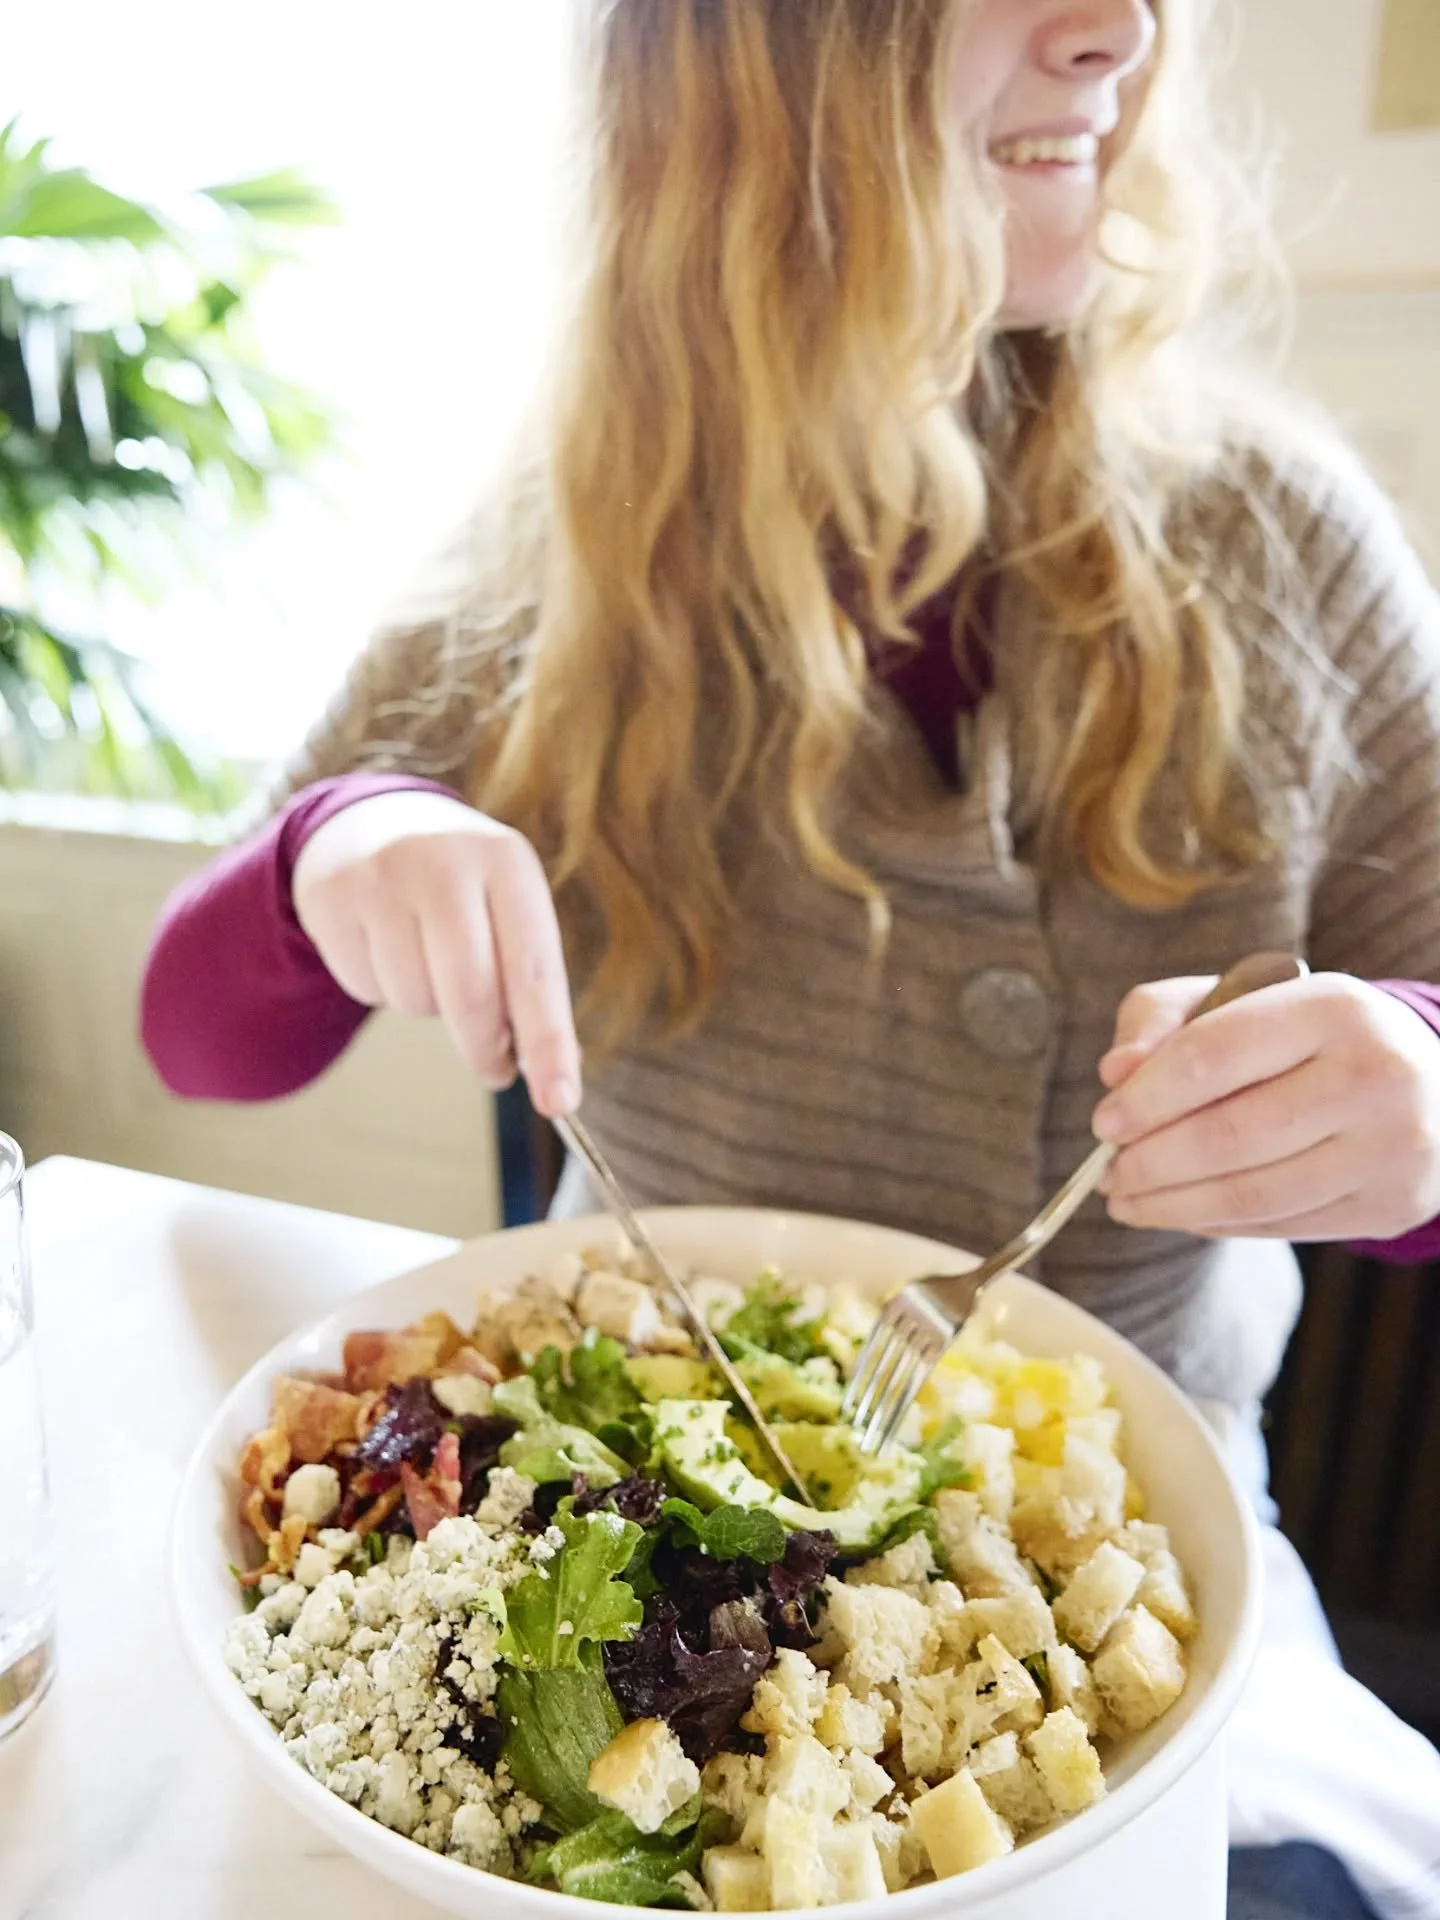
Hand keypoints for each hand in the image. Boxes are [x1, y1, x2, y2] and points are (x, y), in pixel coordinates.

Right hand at [292, 790, 580, 1116]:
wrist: (372, 825)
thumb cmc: (462, 890)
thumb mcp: (508, 908)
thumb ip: (530, 981)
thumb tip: (556, 1076)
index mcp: (508, 863)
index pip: (536, 971)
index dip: (548, 1044)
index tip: (560, 1101)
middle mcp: (446, 861)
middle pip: (471, 995)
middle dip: (485, 1048)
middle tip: (495, 1067)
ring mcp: (384, 876)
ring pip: (414, 999)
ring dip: (427, 1005)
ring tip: (427, 962)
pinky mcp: (335, 896)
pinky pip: (365, 988)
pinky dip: (381, 988)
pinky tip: (385, 946)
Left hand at [1090, 971, 1439, 1240]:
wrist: (1429, 1084)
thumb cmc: (1305, 1035)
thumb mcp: (1236, 998)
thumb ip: (1162, 1018)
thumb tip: (1115, 1072)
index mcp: (1332, 1007)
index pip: (1214, 1055)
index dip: (1146, 1097)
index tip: (1103, 1123)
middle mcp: (1374, 1076)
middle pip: (1230, 1136)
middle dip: (1150, 1162)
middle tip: (1107, 1172)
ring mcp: (1391, 1148)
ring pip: (1254, 1193)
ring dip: (1172, 1205)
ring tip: (1126, 1201)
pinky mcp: (1389, 1204)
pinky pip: (1281, 1224)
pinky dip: (1216, 1224)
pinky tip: (1180, 1212)